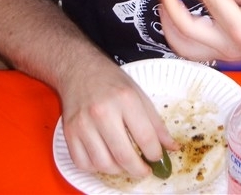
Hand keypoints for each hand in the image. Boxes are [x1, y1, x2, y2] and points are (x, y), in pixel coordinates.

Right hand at [60, 61, 178, 176]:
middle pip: (123, 155)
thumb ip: (156, 123)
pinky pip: (83, 163)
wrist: (79, 69)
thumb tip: (172, 147)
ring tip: (125, 164)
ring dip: (118, 170)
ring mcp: (83, 124)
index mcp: (125, 99)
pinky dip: (97, 168)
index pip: (145, 137)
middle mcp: (102, 112)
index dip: (155, 154)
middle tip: (144, 170)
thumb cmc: (111, 81)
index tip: (156, 157)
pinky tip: (106, 159)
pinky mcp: (69, 133)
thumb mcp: (139, 95)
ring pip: (103, 164)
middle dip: (138, 170)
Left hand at [158, 0, 240, 62]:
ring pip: (183, 47)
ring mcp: (224, 56)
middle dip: (170, 6)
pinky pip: (192, 52)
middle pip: (186, 29)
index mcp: (240, 28)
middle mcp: (228, 47)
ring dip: (168, 25)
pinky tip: (176, 20)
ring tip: (164, 4)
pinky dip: (178, 36)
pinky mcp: (222, 58)